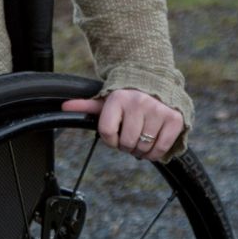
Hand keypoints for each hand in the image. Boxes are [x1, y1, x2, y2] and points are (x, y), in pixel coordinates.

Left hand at [60, 88, 183, 161]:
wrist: (156, 85)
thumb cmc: (126, 98)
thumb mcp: (106, 101)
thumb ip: (86, 106)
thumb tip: (64, 106)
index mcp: (118, 98)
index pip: (106, 132)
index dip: (109, 140)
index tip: (114, 135)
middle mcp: (138, 103)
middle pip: (125, 142)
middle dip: (125, 145)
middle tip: (129, 137)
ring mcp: (158, 110)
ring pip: (143, 147)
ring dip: (140, 150)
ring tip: (141, 138)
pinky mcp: (174, 119)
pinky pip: (161, 148)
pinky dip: (155, 153)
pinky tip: (152, 144)